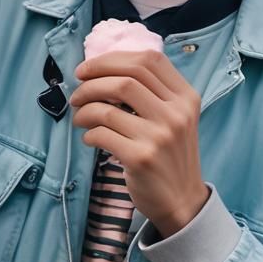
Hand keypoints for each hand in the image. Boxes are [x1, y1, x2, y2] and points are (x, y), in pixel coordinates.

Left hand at [70, 48, 207, 237]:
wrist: (183, 202)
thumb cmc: (170, 154)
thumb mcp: (175, 117)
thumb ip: (152, 92)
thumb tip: (101, 69)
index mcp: (186, 97)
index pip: (148, 60)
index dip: (111, 59)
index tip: (88, 69)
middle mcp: (176, 114)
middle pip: (125, 78)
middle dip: (91, 82)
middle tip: (76, 93)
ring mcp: (160, 136)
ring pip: (107, 107)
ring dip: (84, 109)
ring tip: (79, 117)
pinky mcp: (141, 158)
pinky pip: (101, 134)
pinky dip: (88, 133)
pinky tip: (90, 138)